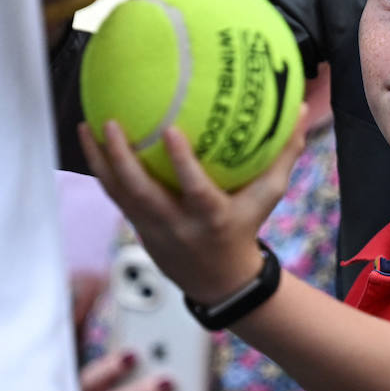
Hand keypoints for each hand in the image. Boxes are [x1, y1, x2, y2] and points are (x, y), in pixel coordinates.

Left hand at [77, 112, 307, 305]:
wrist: (219, 281)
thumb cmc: (245, 228)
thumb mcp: (268, 197)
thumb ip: (283, 155)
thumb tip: (303, 109)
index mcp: (211, 217)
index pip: (194, 190)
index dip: (181, 163)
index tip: (170, 131)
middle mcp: (177, 224)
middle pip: (142, 193)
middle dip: (122, 159)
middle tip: (110, 122)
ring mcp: (152, 227)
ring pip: (119, 193)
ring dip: (100, 160)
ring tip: (86, 125)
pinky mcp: (136, 227)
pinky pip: (114, 195)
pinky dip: (100, 168)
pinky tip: (90, 141)